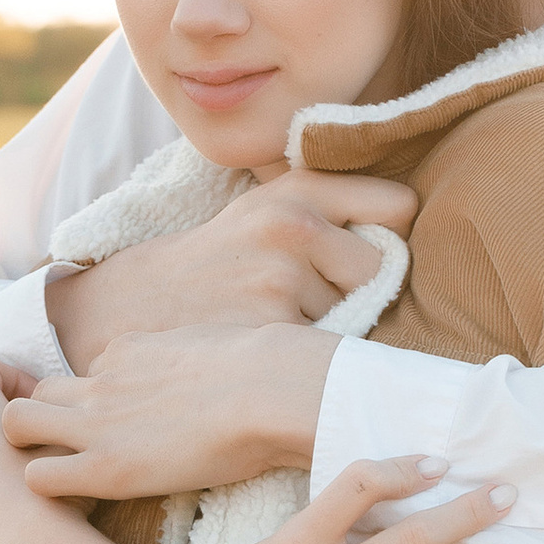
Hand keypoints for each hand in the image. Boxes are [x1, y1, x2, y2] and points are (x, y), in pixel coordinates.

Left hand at [6, 323, 339, 500]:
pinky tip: (74, 505)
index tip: (113, 428)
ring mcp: (96, 421)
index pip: (86, 374)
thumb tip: (205, 370)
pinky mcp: (106, 466)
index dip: (91, 403)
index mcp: (128, 350)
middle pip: (37, 392)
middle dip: (39, 419)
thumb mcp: (216, 348)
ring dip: (26, 447)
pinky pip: (38, 475)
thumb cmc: (268, 372)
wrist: (274, 389)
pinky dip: (44, 487)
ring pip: (15, 423)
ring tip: (56, 479)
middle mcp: (101, 381)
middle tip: (62, 455)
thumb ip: (190, 361)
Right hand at [47, 169, 419, 370]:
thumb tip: (412, 229)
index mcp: (298, 187)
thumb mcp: (263, 209)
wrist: (131, 308)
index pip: (400, 206)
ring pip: (357, 313)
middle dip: (359, 288)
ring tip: (276, 319)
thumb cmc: (216, 264)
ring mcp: (282, 277)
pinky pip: (327, 350)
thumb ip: (332, 208)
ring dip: (330, 325)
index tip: (361, 252)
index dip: (389, 236)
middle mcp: (294, 223)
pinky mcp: (271, 329)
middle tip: (308, 296)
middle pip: (384, 268)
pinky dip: (309, 356)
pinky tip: (268, 346)